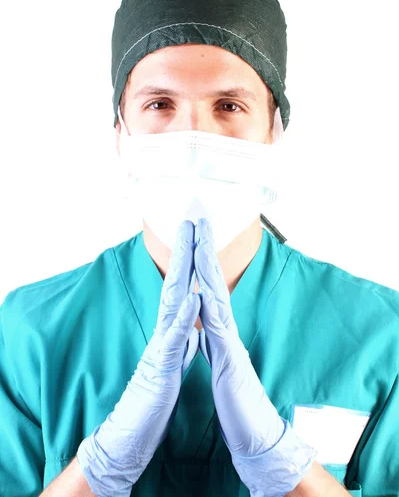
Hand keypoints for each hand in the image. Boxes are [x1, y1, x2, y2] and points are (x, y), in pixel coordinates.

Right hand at [77, 221, 199, 495]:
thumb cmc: (156, 389)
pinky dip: (184, 317)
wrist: (135, 427)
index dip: (191, 256)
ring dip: (182, 269)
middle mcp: (165, 326)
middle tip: (192, 216)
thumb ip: (180, 332)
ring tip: (191, 241)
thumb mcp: (173, 354)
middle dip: (185, 248)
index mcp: (172, 325)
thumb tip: (188, 314)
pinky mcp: (162, 365)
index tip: (199, 230)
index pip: (182, 283)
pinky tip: (193, 297)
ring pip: (172, 299)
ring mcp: (161, 342)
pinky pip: (174, 337)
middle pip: (175, 280)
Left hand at [194, 218, 315, 496]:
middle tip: (199, 219)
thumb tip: (209, 321)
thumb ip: (216, 337)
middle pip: (214, 281)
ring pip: (216, 296)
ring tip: (199, 240)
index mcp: (220, 328)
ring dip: (207, 267)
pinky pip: (216, 331)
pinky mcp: (230, 360)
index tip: (192, 235)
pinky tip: (201, 293)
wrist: (256, 430)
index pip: (208, 286)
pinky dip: (208, 310)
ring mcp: (230, 341)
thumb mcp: (222, 359)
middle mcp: (226, 328)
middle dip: (204, 248)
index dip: (200, 260)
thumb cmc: (237, 396)